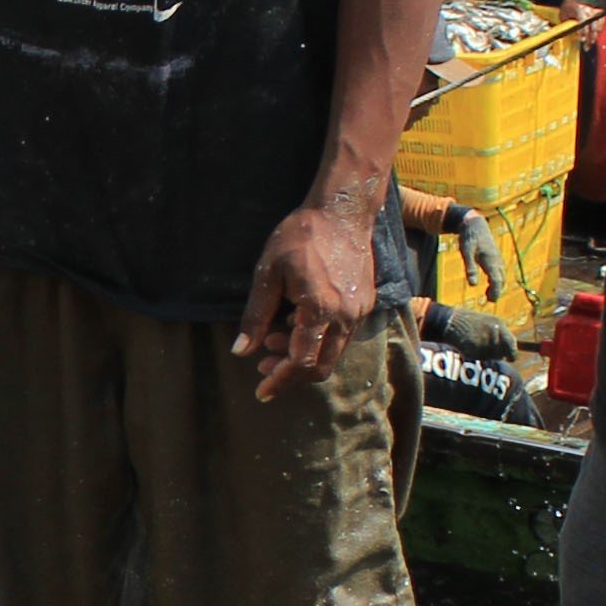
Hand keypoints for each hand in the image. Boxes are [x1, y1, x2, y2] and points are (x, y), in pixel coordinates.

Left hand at [235, 204, 377, 398]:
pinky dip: (318, 341)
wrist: (342, 213)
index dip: (280, 380)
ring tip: (273, 340)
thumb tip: (241, 351)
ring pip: (333, 354)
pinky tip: (295, 324)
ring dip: (304, 357)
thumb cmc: (300, 236)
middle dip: (291, 374)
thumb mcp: (268, 273)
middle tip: (264, 367)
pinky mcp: (364, 305)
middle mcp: (345, 316)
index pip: (301, 362)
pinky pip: (341, 337)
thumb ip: (255, 316)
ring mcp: (359, 312)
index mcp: (320, 309)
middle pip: (321, 367)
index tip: (262, 392)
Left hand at [449, 203, 508, 301]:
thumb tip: (473, 285)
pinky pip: (499, 272)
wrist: (475, 224)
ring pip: (501, 276)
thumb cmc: (469, 238)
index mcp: (491, 260)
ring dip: (497, 286)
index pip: (497, 280)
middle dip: (497, 291)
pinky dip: (497, 280)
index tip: (491, 300)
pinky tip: (489, 285)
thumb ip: (470, 268)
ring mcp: (498, 258)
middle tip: (489, 301)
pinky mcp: (495, 257)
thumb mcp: (466, 253)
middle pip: (501, 279)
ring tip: (488, 296)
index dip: (496, 291)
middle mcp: (497, 260)